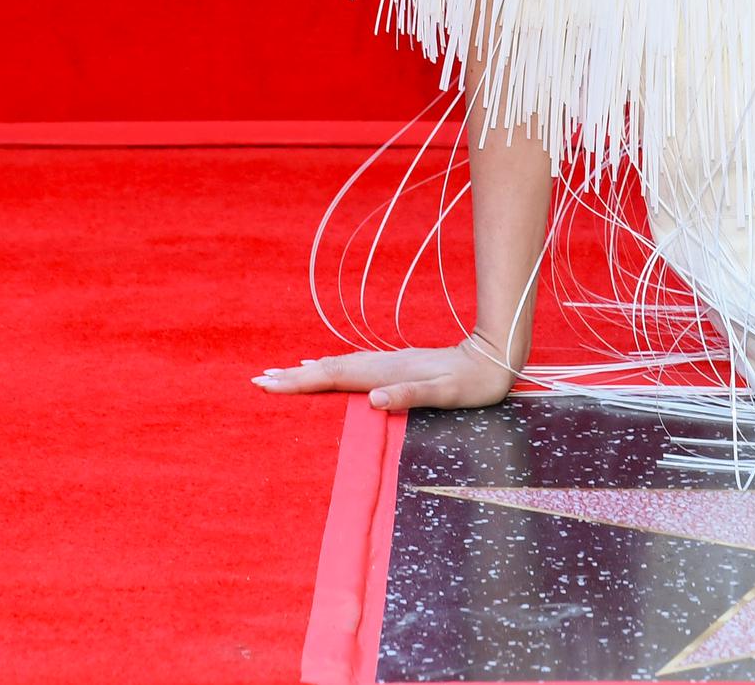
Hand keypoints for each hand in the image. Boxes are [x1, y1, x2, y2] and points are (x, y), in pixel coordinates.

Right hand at [252, 332, 521, 411]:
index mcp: (388, 372)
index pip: (335, 376)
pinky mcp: (397, 365)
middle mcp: (384, 364)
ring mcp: (390, 362)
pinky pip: (354, 366)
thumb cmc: (473, 383)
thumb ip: (412, 393)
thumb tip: (374, 397)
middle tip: (260, 379)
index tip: (269, 382)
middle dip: (295, 375)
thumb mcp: (447, 393)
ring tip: (283, 373)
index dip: (301, 381)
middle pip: (330, 369)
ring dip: (309, 370)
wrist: (494, 358)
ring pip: (340, 366)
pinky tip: (325, 365)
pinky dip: (332, 367)